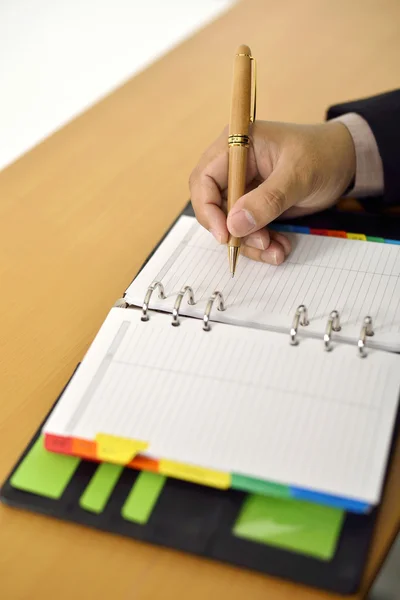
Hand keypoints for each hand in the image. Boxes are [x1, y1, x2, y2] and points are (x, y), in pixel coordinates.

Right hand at [189, 120, 355, 263]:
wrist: (345, 163)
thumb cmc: (322, 155)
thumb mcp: (298, 175)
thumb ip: (267, 200)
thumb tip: (234, 225)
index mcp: (237, 146)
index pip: (204, 179)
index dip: (208, 209)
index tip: (225, 235)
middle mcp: (234, 167)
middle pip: (214, 206)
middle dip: (234, 230)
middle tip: (261, 242)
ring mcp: (244, 189)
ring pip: (230, 224)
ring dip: (250, 243)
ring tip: (277, 250)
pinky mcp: (255, 207)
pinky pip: (247, 231)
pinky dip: (261, 244)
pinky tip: (280, 248)